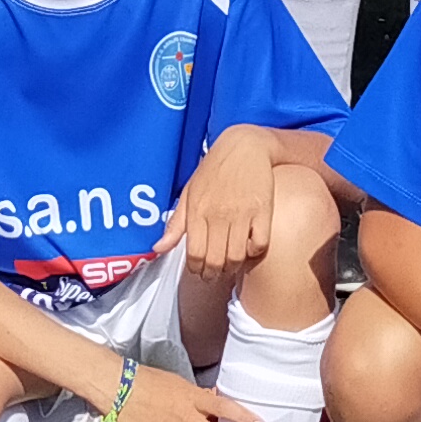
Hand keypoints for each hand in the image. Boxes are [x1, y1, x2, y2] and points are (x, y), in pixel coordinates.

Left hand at [163, 126, 281, 275]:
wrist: (245, 146)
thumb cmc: (214, 170)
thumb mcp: (189, 193)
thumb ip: (175, 224)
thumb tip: (157, 248)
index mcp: (197, 211)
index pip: (195, 254)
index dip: (197, 269)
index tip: (200, 271)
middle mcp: (218, 214)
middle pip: (215, 261)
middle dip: (214, 274)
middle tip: (214, 275)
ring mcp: (242, 213)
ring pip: (237, 256)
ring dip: (233, 266)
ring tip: (230, 264)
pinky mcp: (263, 210)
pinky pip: (259, 244)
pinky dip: (254, 252)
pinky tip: (249, 247)